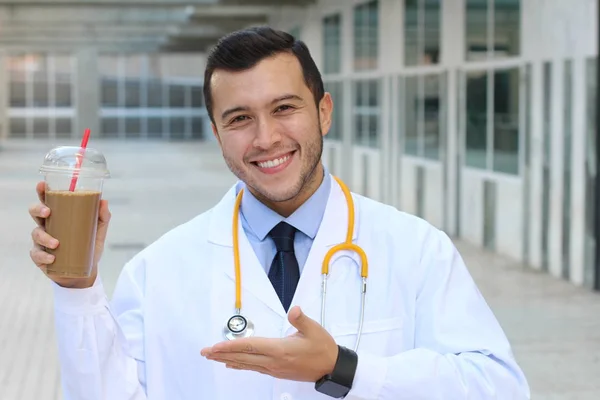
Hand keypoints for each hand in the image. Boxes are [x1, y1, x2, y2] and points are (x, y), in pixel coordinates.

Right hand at [28, 181, 110, 287]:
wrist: (84, 272)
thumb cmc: (88, 248)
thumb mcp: (98, 232)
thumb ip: (102, 217)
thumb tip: (103, 201)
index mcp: (59, 216)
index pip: (48, 200)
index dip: (42, 192)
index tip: (42, 185)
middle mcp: (47, 226)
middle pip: (35, 213)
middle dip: (38, 210)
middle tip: (48, 212)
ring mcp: (41, 242)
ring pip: (36, 233)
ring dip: (44, 237)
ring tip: (56, 244)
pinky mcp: (40, 257)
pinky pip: (36, 254)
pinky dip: (43, 256)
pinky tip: (52, 258)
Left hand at [201, 306, 338, 381]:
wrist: (332, 369)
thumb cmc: (323, 349)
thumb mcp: (314, 330)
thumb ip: (301, 320)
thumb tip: (294, 310)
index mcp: (280, 350)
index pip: (250, 347)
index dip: (231, 346)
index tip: (215, 346)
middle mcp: (273, 362)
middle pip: (243, 357)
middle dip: (222, 354)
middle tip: (205, 352)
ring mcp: (274, 368)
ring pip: (246, 364)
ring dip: (227, 360)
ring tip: (213, 357)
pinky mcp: (276, 371)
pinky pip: (253, 368)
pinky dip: (240, 365)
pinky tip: (232, 365)